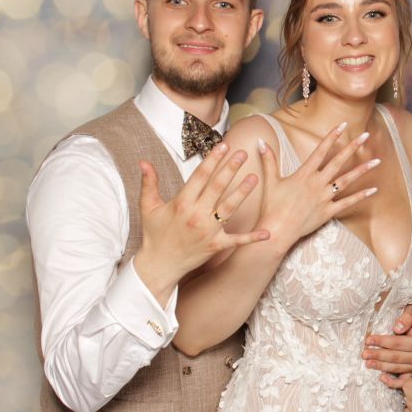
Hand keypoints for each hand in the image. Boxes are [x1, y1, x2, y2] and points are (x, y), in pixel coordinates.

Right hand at [134, 143, 268, 302]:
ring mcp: (208, 231)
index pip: (200, 176)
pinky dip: (252, 238)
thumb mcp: (148, 207)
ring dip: (243, 193)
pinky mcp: (216, 246)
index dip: (212, 160)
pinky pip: (236, 240)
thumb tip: (144, 162)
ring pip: (229, 208)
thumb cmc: (154, 234)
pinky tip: (267, 232)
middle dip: (230, 169)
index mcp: (181, 203)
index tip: (223, 146)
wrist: (158, 265)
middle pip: (217, 188)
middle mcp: (196, 215)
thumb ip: (149, 183)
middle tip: (243, 153)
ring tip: (255, 177)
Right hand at [255, 124, 378, 247]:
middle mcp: (317, 184)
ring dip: (362, 170)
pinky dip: (361, 196)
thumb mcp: (270, 181)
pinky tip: (374, 190)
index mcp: (304, 174)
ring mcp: (324, 198)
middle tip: (366, 135)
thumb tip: (260, 141)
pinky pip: (348, 203)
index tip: (343, 125)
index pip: (320, 150)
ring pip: (346, 181)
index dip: (332, 136)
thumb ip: (268, 159)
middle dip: (352, 147)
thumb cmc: (272, 206)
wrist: (277, 231)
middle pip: (338, 162)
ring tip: (376, 161)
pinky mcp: (328, 212)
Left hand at [365, 304, 411, 387]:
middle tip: (364, 354)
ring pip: (397, 368)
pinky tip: (382, 378)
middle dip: (378, 355)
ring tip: (368, 364)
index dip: (382, 341)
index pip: (398, 343)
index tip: (368, 340)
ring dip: (381, 367)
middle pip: (396, 357)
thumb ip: (407, 317)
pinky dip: (393, 382)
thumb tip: (397, 328)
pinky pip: (404, 381)